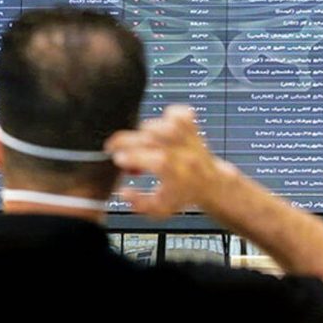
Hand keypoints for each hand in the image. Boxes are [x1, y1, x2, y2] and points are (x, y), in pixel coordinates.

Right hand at [104, 105, 231, 218]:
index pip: (157, 161)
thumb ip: (137, 203)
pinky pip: (181, 114)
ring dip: (144, 130)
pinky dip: (167, 115)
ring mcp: (190, 139)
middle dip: (128, 140)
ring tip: (137, 140)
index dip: (134, 157)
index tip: (118, 159)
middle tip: (113, 146)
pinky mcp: (192, 127)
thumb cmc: (182, 195)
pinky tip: (158, 125)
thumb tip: (123, 191)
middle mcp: (186, 155)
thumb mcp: (159, 209)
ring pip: (167, 124)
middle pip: (156, 139)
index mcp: (179, 176)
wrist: (209, 184)